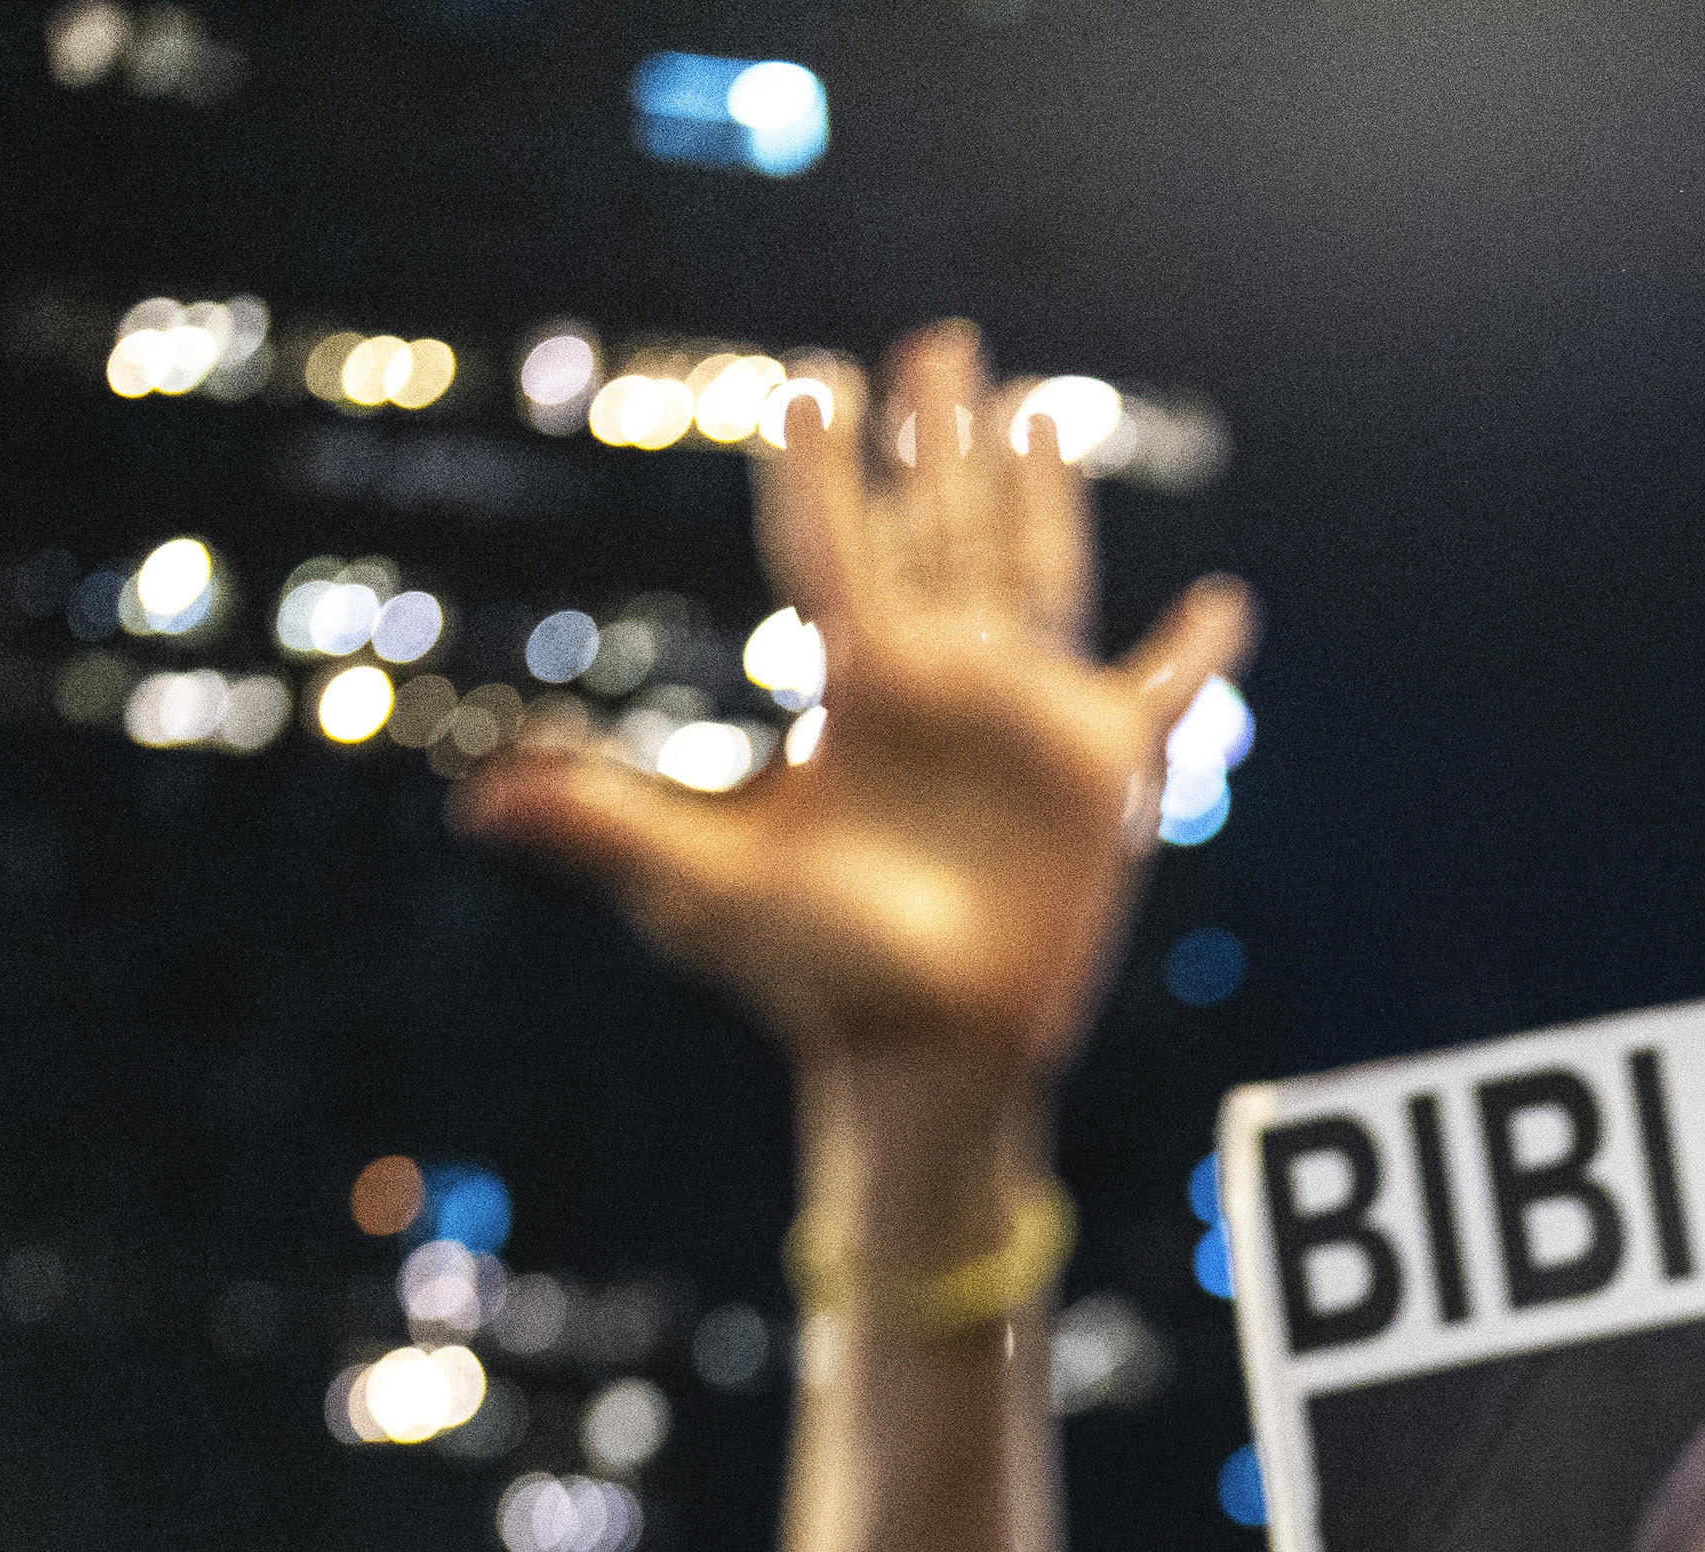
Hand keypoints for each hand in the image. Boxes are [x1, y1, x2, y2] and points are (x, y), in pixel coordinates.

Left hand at [457, 323, 1255, 1103]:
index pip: (834, 542)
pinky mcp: (1106, 777)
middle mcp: (945, 682)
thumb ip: (604, 826)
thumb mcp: (703, 888)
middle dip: (939, 433)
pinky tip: (1228, 607)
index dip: (822, 460)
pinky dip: (1198, 655)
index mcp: (857, 685)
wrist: (922, 1055)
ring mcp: (1028, 720)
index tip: (810, 378)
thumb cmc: (808, 978)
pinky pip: (1164, 695)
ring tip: (1038, 411)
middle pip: (944, 522)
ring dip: (1042, 488)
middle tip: (939, 343)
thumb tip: (476, 806)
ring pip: (1042, 568)